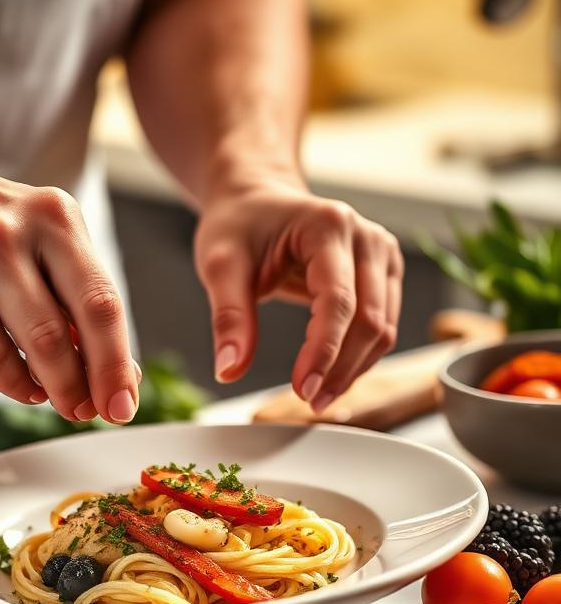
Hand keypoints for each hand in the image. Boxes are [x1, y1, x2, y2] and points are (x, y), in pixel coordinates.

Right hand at [0, 133, 139, 423]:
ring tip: (61, 403)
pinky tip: (24, 388)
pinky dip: (12, 381)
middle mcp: (21, 233)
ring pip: (35, 342)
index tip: (124, 404)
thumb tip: (122, 373)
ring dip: (54, 388)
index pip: (104, 301)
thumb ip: (78, 300)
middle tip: (91, 412)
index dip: (118, 362)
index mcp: (58, 220)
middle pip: (73, 325)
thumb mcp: (40, 245)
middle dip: (89, 382)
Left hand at [194, 175, 402, 410]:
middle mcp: (366, 237)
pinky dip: (359, 357)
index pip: (338, 301)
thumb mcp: (220, 265)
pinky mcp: (383, 274)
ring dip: (354, 369)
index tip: (302, 389)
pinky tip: (332, 376)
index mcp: (328, 226)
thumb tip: (230, 369)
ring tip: (318, 396)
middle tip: (309, 402)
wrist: (256, 201)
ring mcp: (381, 255)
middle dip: (340, 368)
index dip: (324, 351)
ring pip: (383, 329)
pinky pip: (382, 326)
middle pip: (369, 320)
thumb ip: (229, 317)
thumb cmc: (239, 226)